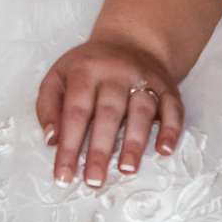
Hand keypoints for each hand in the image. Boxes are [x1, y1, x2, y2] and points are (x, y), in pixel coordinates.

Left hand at [36, 32, 182, 188]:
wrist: (131, 41)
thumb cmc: (88, 68)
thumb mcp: (58, 76)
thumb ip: (48, 106)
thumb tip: (51, 141)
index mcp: (84, 71)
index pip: (75, 112)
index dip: (69, 145)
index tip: (64, 176)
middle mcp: (115, 73)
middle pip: (108, 113)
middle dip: (100, 150)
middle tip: (93, 181)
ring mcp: (144, 79)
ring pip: (141, 111)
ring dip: (134, 142)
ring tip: (126, 170)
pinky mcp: (167, 87)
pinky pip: (172, 108)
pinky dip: (171, 129)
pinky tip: (164, 150)